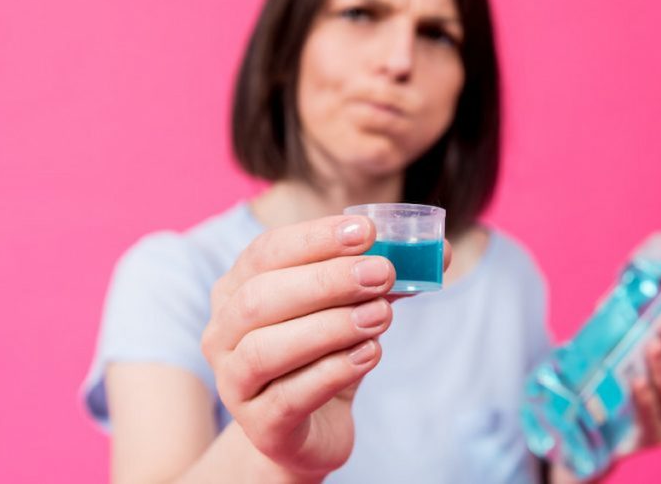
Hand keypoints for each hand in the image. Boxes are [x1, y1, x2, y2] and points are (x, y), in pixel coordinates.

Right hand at [200, 214, 449, 479]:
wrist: (311, 429)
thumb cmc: (324, 356)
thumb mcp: (351, 310)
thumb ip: (383, 279)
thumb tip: (437, 250)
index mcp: (237, 289)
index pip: (267, 251)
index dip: (315, 238)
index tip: (366, 230)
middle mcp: (222, 333)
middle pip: (262, 297)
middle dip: (326, 280)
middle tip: (382, 272)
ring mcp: (234, 383)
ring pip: (268, 348)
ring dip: (331, 326)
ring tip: (382, 315)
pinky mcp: (259, 426)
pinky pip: (290, 396)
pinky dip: (334, 371)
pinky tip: (370, 355)